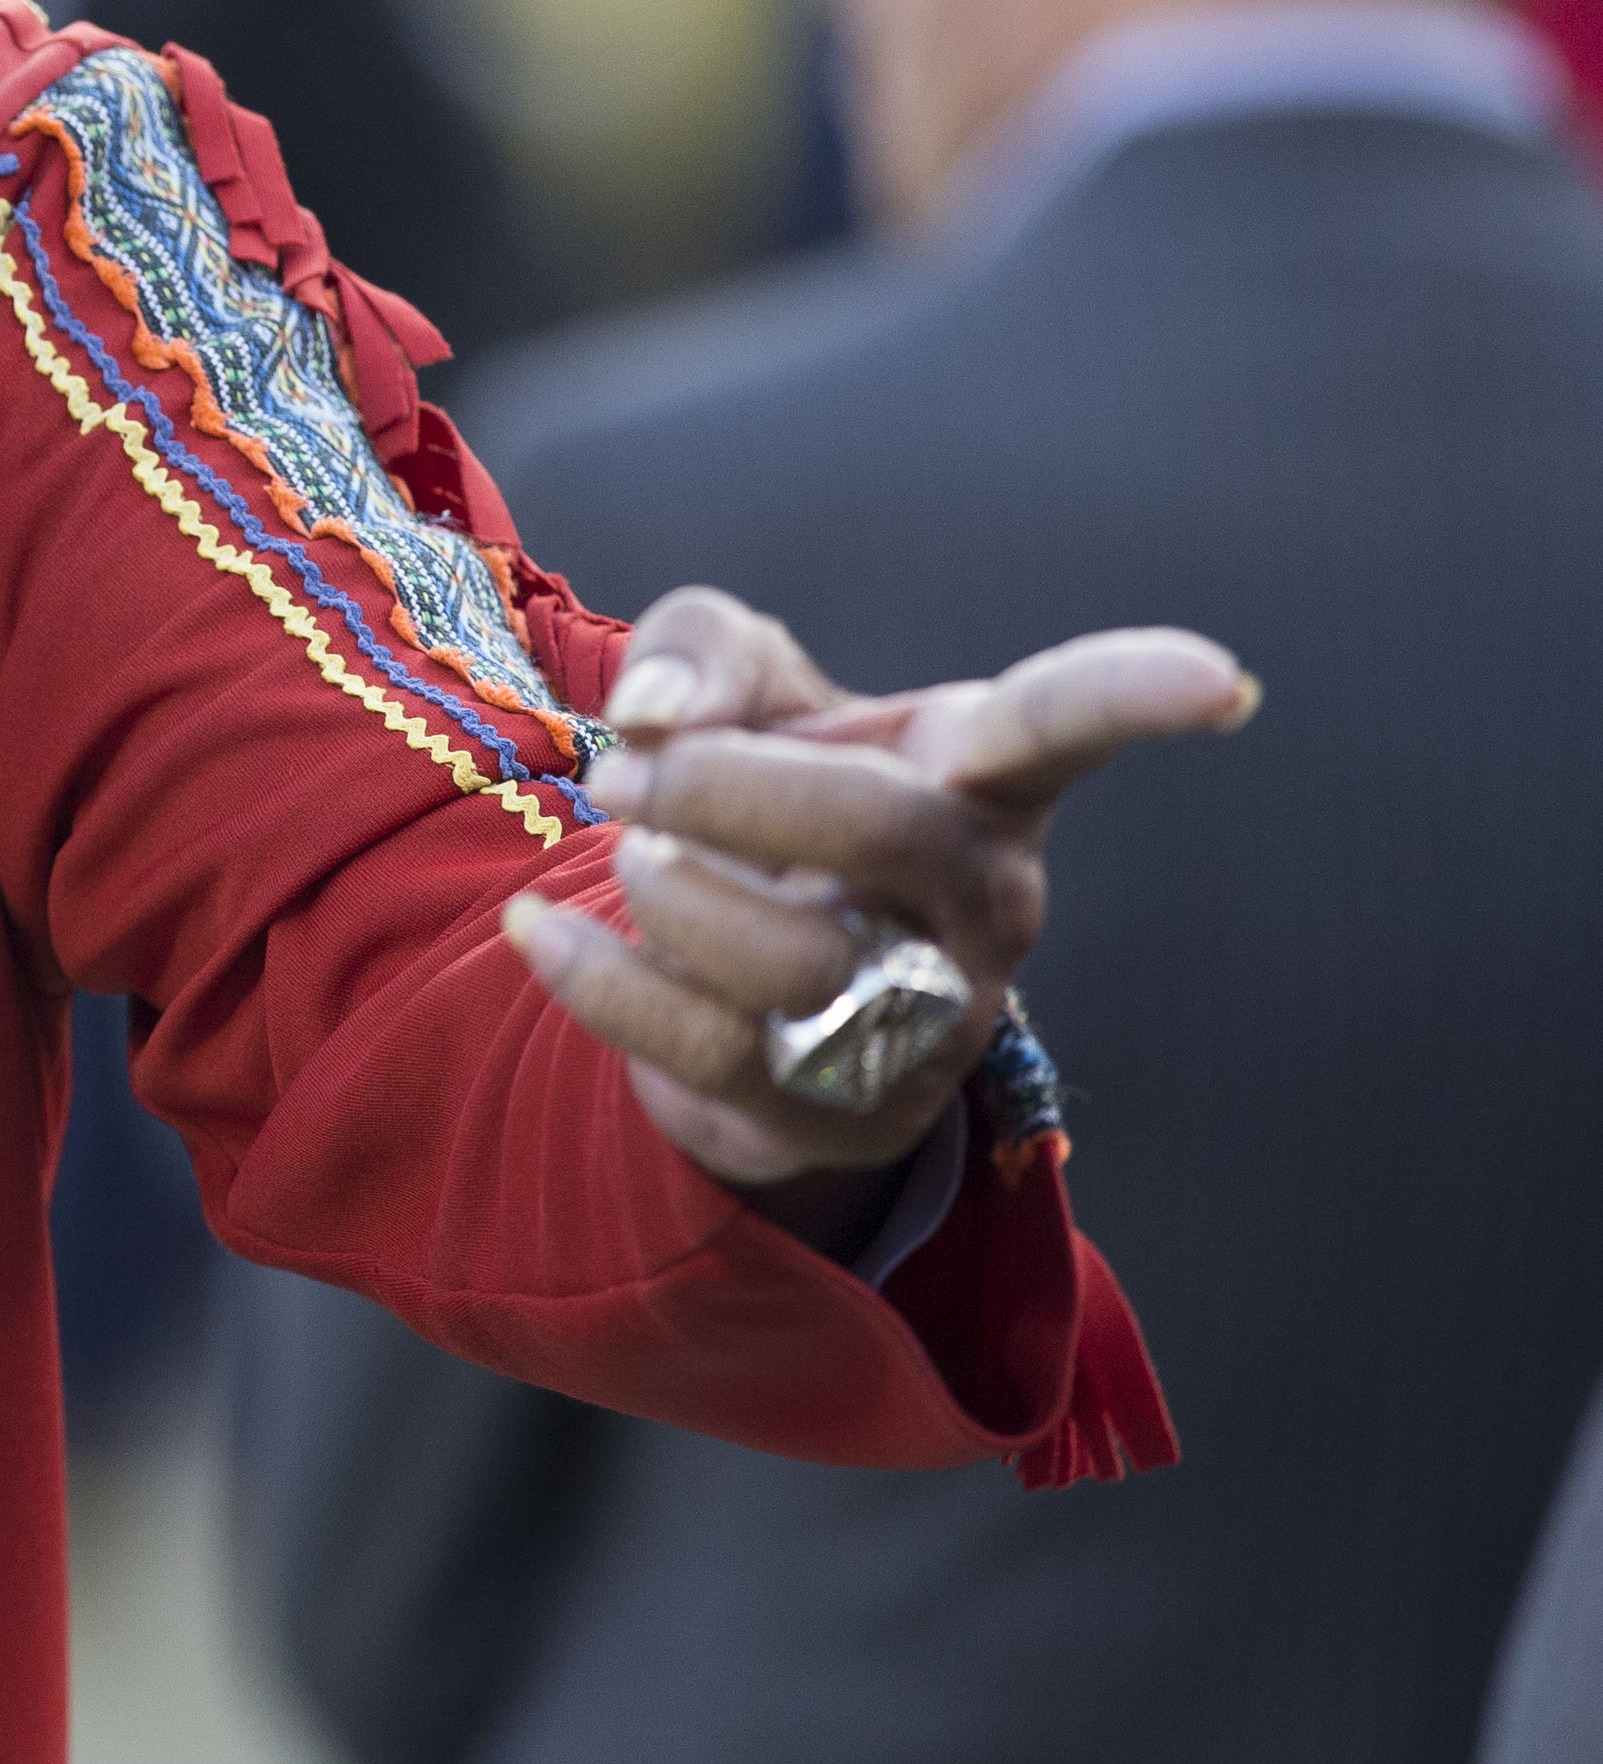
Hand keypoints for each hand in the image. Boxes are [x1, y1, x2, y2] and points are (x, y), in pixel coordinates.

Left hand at [500, 586, 1255, 1229]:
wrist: (731, 970)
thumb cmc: (768, 796)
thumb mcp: (734, 685)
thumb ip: (698, 648)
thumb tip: (660, 711)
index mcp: (981, 780)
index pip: (1064, 728)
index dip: (1136, 697)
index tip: (1221, 681)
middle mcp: (983, 905)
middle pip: (887, 833)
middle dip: (731, 789)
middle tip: (624, 771)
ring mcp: (928, 1022)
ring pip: (798, 960)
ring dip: (670, 895)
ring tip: (628, 861)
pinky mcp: (840, 1114)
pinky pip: (708, 1051)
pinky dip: (601, 981)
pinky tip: (541, 932)